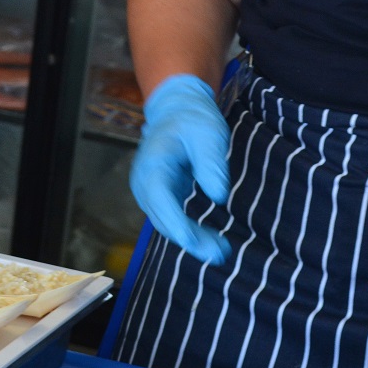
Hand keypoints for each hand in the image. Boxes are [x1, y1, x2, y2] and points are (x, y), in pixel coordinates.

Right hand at [130, 74, 231, 263]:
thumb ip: (211, 163)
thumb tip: (219, 196)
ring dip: (194, 241)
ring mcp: (150, 193)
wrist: (176, 112)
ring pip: (168, 225)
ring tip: (222, 252)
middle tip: (220, 254)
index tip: (192, 241)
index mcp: (153, 163)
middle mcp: (144, 182)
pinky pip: (173, 221)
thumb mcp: (208, 133)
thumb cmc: (193, 120)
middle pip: (163, 218)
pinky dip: (192, 234)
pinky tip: (213, 243)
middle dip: (191, 240)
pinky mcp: (160, 200)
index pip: (159, 197)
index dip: (175, 222)